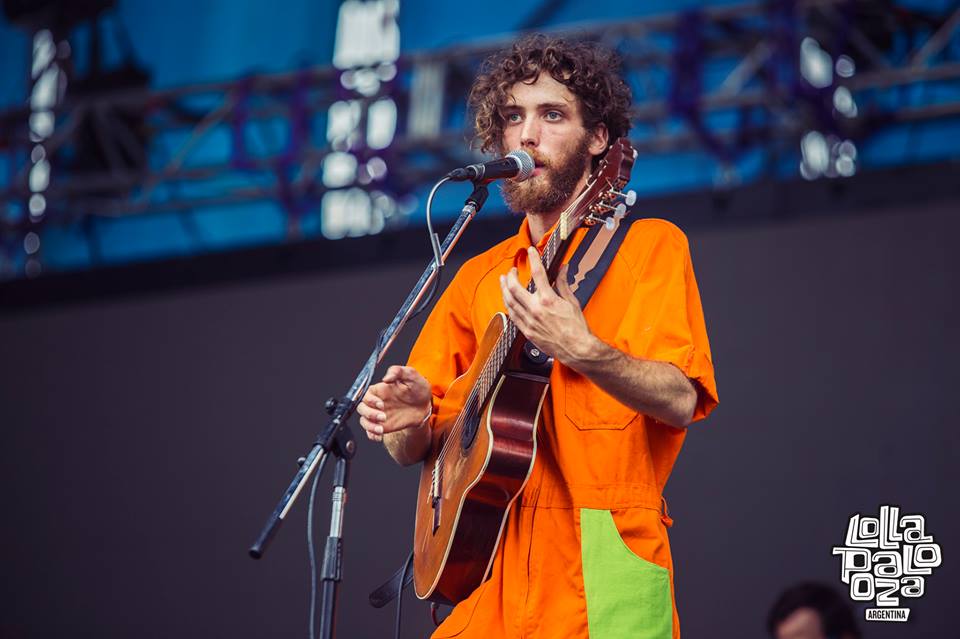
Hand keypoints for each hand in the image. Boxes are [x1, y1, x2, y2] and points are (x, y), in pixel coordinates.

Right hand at [357, 365, 431, 442]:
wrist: (425, 406)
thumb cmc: (417, 388)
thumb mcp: (411, 375)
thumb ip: (398, 371)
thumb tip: (387, 377)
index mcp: (380, 390)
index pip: (365, 394)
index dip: (370, 400)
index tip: (381, 404)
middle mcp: (376, 403)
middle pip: (361, 408)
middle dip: (369, 414)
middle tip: (383, 417)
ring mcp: (379, 415)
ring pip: (364, 421)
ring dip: (369, 427)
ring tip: (380, 430)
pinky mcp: (383, 426)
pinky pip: (371, 432)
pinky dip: (372, 435)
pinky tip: (379, 436)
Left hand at [499, 247, 594, 365]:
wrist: (577, 349)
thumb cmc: (577, 328)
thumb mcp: (572, 302)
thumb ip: (564, 284)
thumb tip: (563, 269)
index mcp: (548, 300)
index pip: (537, 273)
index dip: (533, 258)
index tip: (530, 251)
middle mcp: (535, 310)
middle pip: (514, 287)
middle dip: (511, 275)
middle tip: (512, 270)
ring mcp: (529, 321)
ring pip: (509, 301)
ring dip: (504, 289)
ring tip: (503, 282)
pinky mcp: (527, 331)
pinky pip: (512, 316)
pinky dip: (509, 305)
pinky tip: (508, 301)